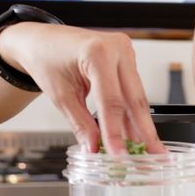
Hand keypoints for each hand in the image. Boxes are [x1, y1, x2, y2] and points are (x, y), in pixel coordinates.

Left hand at [0, 23, 162, 154]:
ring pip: (137, 97)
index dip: (116, 132)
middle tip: (155, 155)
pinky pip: (132, 91)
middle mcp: (117, 48)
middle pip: (134, 99)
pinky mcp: (127, 59)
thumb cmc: (46, 59)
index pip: (111, 101)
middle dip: (143, 132)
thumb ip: (81, 124)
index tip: (120, 155)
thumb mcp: (60, 96)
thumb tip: (95, 148)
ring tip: (148, 150)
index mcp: (97, 52)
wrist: (40, 40)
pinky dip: (132, 114)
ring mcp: (125, 51)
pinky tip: (136, 134)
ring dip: (140, 126)